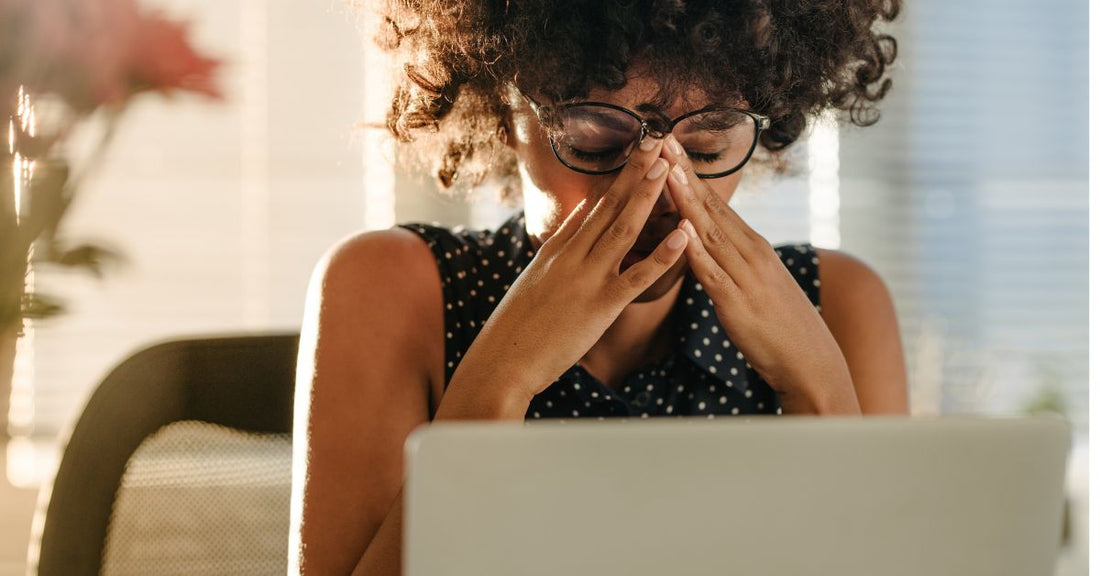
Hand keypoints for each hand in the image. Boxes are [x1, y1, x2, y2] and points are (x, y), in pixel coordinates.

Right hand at [452, 136, 689, 400]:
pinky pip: (638, 277)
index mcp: (558, 249)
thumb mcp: (535, 278)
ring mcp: (587, 278)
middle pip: (609, 206)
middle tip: (657, 140)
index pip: (594, 205)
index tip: (638, 151)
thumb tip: (580, 215)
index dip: (619, 177)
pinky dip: (662, 255)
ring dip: (647, 197)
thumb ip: (559, 245)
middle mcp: (572, 256)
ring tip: (667, 167)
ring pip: (624, 229)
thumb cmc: (517, 327)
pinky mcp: (601, 305)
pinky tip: (683, 235)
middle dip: (635, 172)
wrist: (502, 360)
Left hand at [659, 136, 857, 411]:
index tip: (670, 146)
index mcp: (753, 247)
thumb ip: (733, 260)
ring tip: (666, 171)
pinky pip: (713, 274)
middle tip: (661, 139)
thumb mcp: (757, 283)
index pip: (716, 203)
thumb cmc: (780, 326)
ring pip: (709, 232)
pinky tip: (681, 232)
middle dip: (684, 173)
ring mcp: (745, 277)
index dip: (690, 174)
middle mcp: (751, 254)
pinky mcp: (737, 304)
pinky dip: (696, 251)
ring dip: (686, 200)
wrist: (811, 363)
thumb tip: (708, 242)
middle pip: (711, 207)